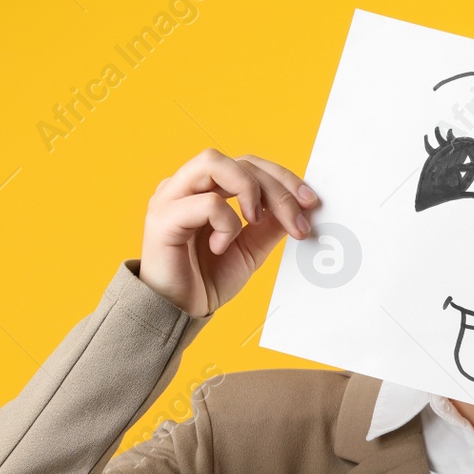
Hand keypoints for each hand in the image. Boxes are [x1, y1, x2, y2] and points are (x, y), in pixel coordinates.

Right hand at [138, 148, 317, 316]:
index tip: (310, 202)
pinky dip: (225, 223)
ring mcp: (171, 198)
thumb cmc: (206, 280)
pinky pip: (205, 202)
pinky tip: (221, 246)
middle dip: (276, 188)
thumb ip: (271, 225)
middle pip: (238, 161)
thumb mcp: (250, 249)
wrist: (178, 312)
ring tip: (256, 221)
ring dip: (248, 189)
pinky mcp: (163, 218)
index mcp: (205, 188)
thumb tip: (302, 206)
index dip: (283, 178)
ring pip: (214, 162)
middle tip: (298, 220)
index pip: (248, 164)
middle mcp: (186, 185)